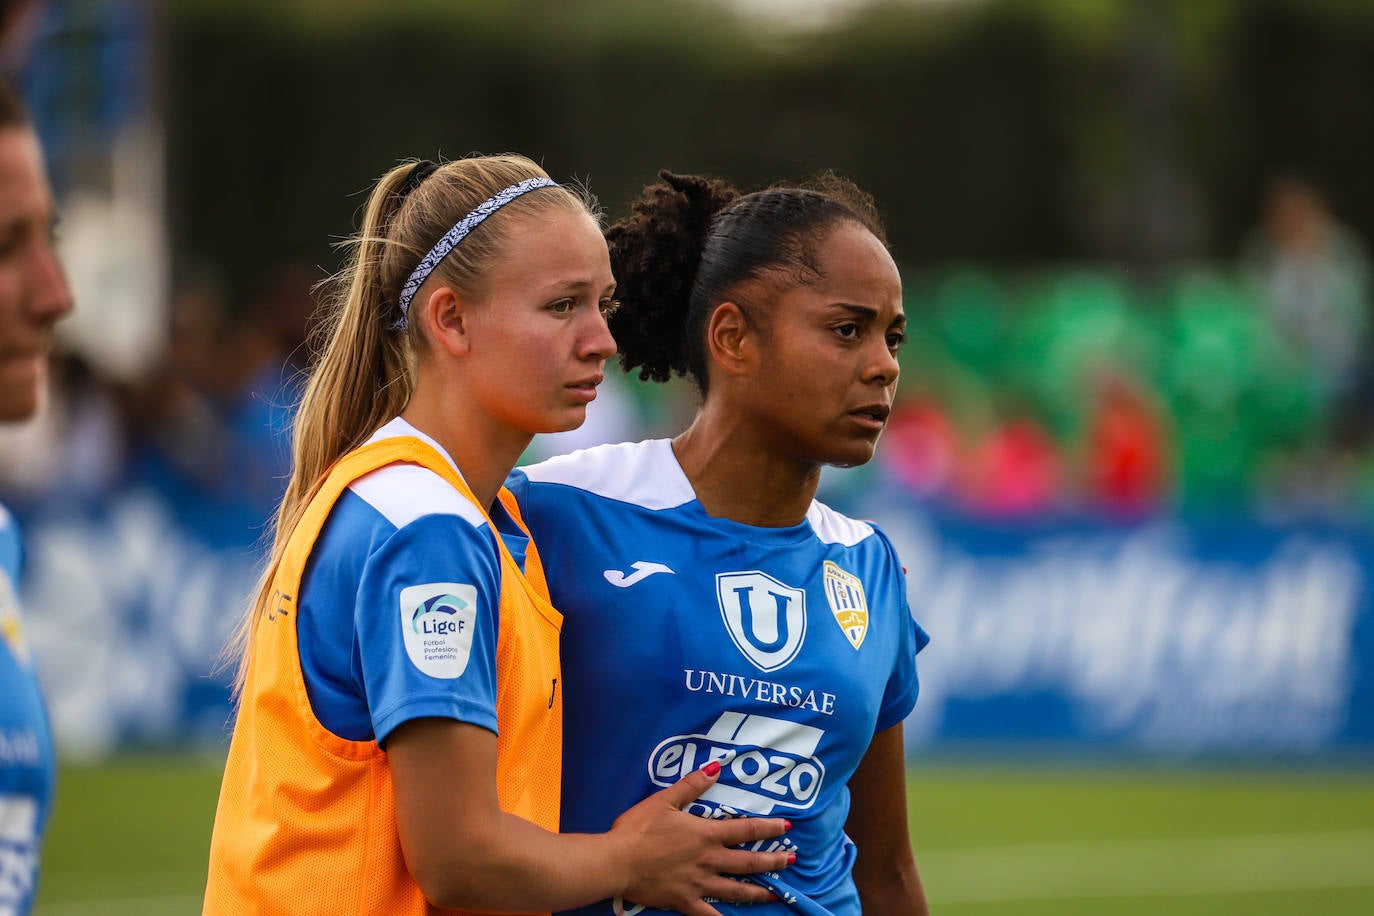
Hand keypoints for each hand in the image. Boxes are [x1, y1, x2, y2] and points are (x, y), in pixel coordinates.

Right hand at [607, 761, 793, 914]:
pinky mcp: (685, 902)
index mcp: (706, 834)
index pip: (746, 830)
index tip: (787, 827)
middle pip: (749, 863)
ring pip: (736, 890)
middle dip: (773, 861)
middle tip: (791, 860)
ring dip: (758, 892)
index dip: (769, 828)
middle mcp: (709, 861)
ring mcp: (699, 884)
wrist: (617, 862)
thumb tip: (716, 768)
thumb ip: (692, 785)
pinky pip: (709, 915)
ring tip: (775, 895)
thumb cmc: (639, 828)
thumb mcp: (665, 800)